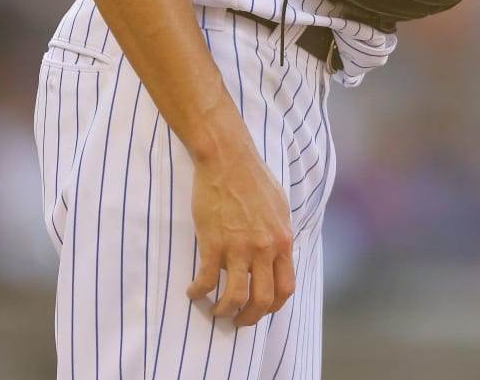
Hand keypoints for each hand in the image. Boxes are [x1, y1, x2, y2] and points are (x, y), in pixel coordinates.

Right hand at [185, 140, 295, 327]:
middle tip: (237, 321)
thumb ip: (280, 235)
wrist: (228, 158)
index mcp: (282, 240)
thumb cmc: (253, 178)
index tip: (262, 309)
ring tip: (215, 310)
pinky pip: (206, 280)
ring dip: (224, 311)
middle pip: (262, 300)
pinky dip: (198, 292)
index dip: (274, 306)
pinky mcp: (213, 243)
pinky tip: (193, 292)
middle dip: (249, 318)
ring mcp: (238, 247)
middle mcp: (264, 248)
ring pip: (235, 297)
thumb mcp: (280, 207)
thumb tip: (279, 254)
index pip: (285, 288)